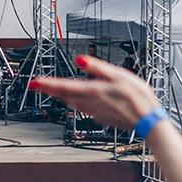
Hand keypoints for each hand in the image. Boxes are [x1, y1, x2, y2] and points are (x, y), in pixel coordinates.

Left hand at [32, 54, 159, 131]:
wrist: (148, 122)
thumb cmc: (138, 97)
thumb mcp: (120, 76)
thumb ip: (98, 67)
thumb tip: (79, 60)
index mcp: (93, 91)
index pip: (64, 87)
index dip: (47, 84)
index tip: (33, 83)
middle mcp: (90, 104)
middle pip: (64, 96)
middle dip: (50, 90)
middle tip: (37, 85)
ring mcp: (94, 113)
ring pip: (72, 103)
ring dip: (62, 96)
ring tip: (54, 90)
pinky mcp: (100, 118)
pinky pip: (84, 108)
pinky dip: (77, 102)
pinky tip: (80, 98)